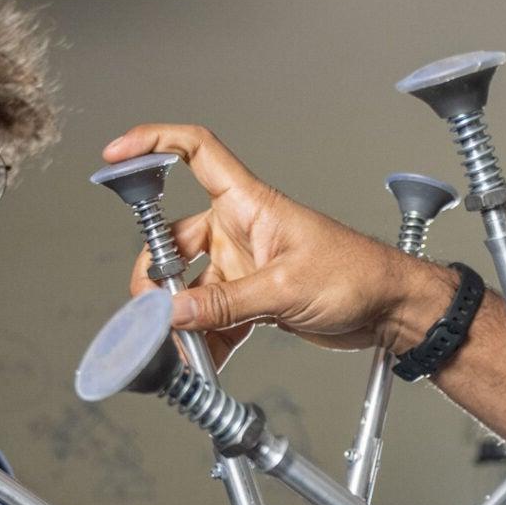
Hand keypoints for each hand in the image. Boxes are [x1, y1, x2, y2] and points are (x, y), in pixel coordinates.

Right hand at [101, 125, 455, 368]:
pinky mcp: (255, 297)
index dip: (153, 143)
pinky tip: (202, 361)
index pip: (195, 152)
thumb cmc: (357, 275)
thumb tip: (172, 314)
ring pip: (192, 286)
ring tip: (177, 349)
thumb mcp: (286, 288)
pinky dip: (206, 338)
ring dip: (181, 317)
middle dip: (156, 276)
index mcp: (249, 204)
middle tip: (152, 312)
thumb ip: (225, 303)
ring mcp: (245, 264)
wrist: (390, 309)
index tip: (114, 157)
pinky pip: (215, 315)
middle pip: (175, 240)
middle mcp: (240, 229)